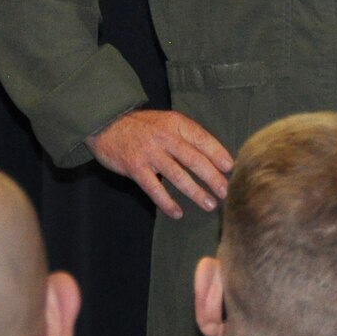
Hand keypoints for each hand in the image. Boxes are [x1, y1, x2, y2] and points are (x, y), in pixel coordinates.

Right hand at [87, 110, 232, 217]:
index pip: (202, 139)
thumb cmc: (142, 126)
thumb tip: (213, 157)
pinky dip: (167, 202)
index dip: (218, 153)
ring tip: (209, 204)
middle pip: (194, 159)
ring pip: (177, 175)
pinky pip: (154, 188)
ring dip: (195, 192)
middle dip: (212, 177)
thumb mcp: (165, 122)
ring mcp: (149, 153)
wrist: (106, 124)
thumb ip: (185, 136)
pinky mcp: (135, 167)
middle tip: (225, 192)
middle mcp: (164, 137)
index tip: (230, 167)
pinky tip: (177, 213)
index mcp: (175, 123)